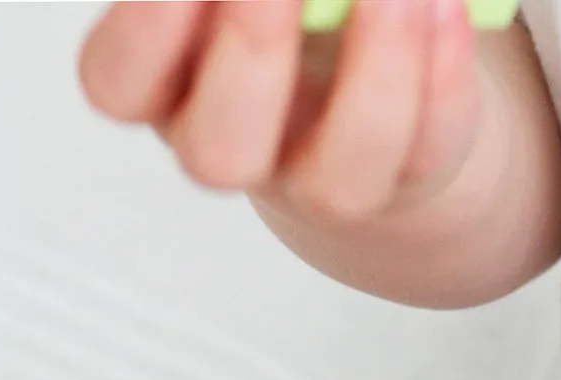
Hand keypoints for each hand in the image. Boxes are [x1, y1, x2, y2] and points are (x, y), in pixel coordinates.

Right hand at [82, 0, 487, 224]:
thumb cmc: (280, 2)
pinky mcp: (407, 180)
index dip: (143, 27)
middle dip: (251, 51)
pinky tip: (444, 1)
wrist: (361, 69)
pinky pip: (429, 145)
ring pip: (340, 177)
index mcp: (163, 81)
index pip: (115, 83)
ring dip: (375, 71)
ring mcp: (318, 180)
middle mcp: (231, 145)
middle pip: (218, 151)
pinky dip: (444, 70)